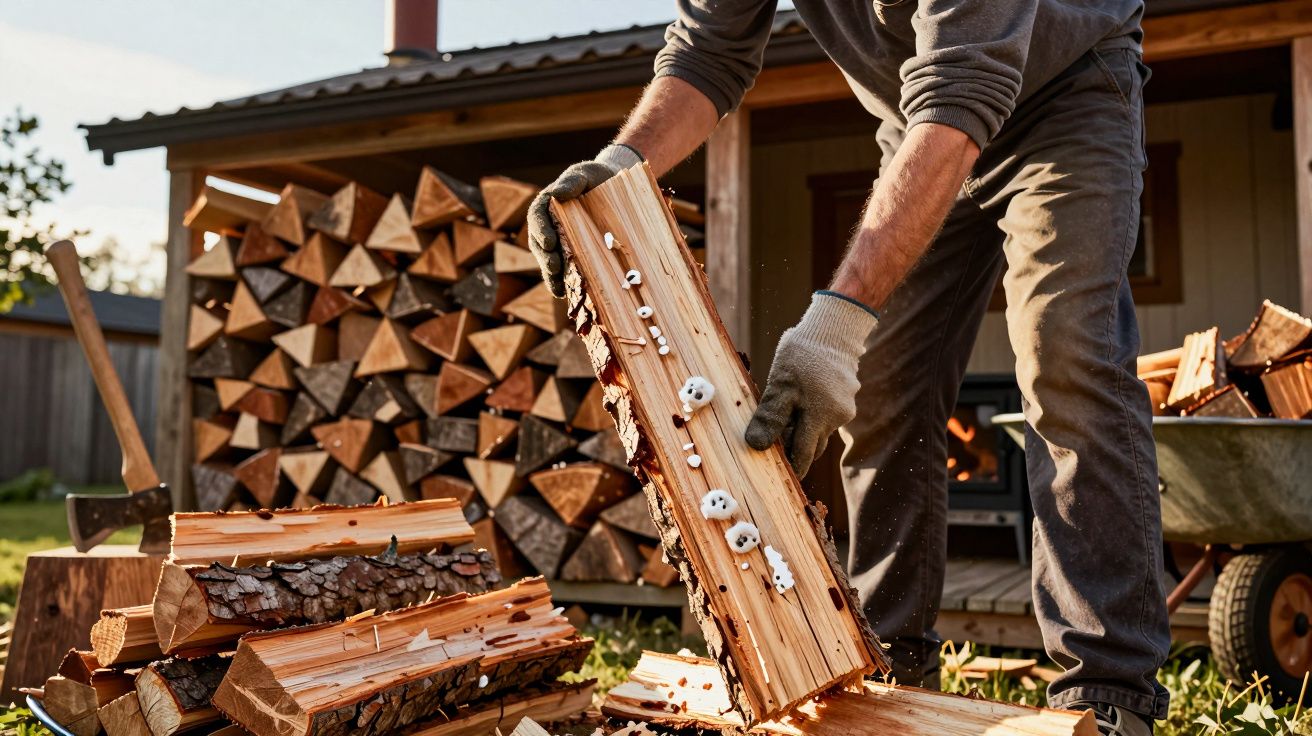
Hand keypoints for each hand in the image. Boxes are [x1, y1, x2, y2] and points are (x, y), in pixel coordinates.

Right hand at [527, 144, 642, 296]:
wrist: (612, 188)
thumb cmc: (596, 178)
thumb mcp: (585, 174)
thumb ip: (572, 182)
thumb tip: (557, 193)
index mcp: (547, 205)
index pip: (537, 217)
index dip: (540, 231)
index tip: (549, 242)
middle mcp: (548, 226)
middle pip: (540, 244)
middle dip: (545, 258)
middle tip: (555, 267)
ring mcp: (559, 242)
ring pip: (549, 260)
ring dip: (551, 275)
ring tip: (558, 288)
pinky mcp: (571, 254)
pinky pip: (563, 269)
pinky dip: (563, 282)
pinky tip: (567, 294)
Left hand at [745, 292, 878, 477]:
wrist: (834, 327)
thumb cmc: (804, 355)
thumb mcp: (780, 384)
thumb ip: (770, 416)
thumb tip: (756, 446)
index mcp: (820, 417)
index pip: (804, 453)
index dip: (794, 466)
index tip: (785, 478)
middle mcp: (837, 416)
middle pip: (814, 443)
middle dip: (798, 449)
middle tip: (779, 451)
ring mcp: (845, 405)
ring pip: (821, 427)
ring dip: (805, 428)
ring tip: (786, 420)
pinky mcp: (847, 393)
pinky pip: (828, 411)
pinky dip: (814, 412)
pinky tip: (802, 398)